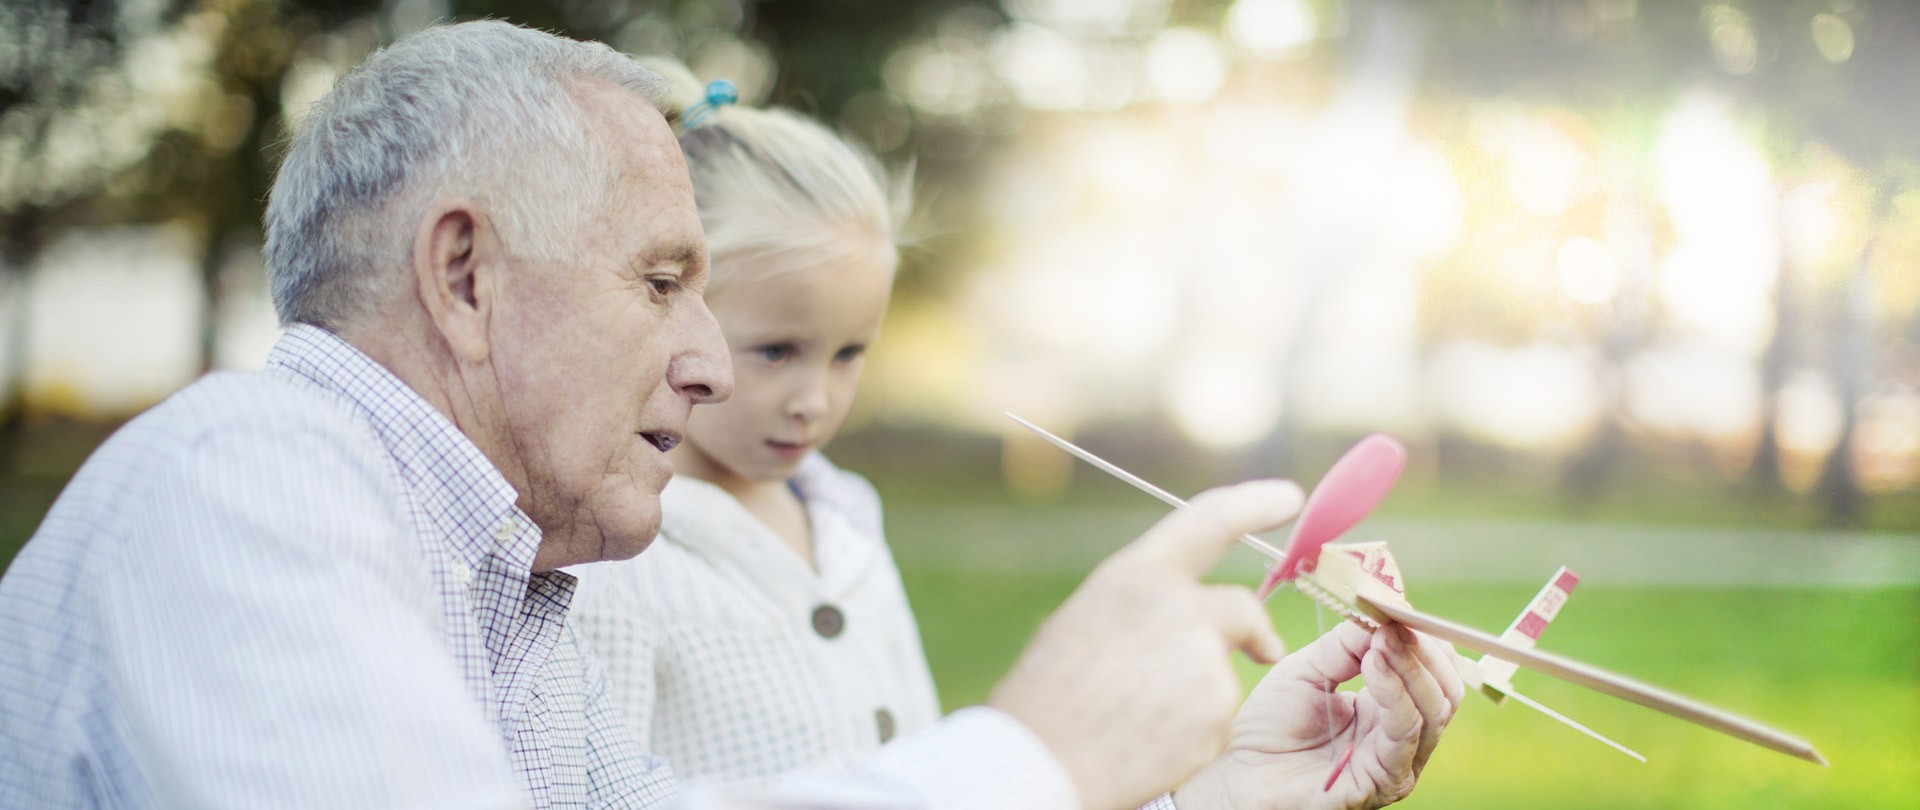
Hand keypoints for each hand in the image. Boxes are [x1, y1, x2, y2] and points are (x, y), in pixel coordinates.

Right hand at [989, 480, 1304, 809]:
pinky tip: (1146, 743)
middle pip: (1241, 608)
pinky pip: (1216, 720)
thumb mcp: (1084, 621)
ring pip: (1222, 673)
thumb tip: (1169, 615)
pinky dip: (1191, 734)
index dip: (1253, 502)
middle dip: (1256, 632)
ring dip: (1195, 696)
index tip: (1288, 495)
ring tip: (1134, 718)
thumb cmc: (1045, 694)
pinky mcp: (1216, 712)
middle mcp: (1179, 607)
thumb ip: (1140, 607)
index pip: (1211, 519)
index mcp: (1138, 575)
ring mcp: (1203, 660)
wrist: (1039, 760)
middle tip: (1267, 649)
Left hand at [1175, 622, 1464, 809]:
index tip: (1397, 606)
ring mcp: (1397, 762)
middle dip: (1424, 650)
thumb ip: (1347, 645)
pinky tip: (1373, 665)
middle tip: (1394, 622)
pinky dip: (1395, 692)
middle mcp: (1402, 738)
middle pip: (1446, 690)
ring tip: (1381, 639)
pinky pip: (1405, 732)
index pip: (1433, 670)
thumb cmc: (1269, 725)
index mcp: (1390, 710)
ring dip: (1411, 666)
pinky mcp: (1382, 780)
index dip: (1423, 637)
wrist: (1238, 771)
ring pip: (1434, 709)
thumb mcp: (1310, 668)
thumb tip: (1384, 613)